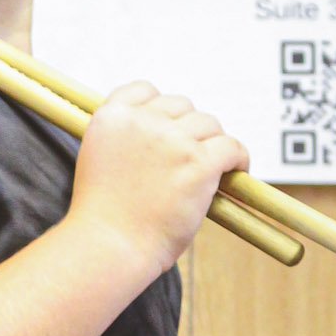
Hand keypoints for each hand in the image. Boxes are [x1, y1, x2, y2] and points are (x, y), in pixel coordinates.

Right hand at [69, 81, 249, 279]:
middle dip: (188, 129)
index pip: (144, 90)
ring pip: (208, 124)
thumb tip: (161, 135)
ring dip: (212, 143)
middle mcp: (142, 121)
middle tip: (192, 156)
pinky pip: (230, 146)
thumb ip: (125, 140)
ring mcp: (172, 140)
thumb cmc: (103, 216)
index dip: (160, 109)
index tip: (169, 127)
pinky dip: (237, 157)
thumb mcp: (99, 161)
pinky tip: (236, 170)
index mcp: (112, 118)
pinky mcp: (198, 162)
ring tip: (214, 166)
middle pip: (181, 106)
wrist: (108, 246)